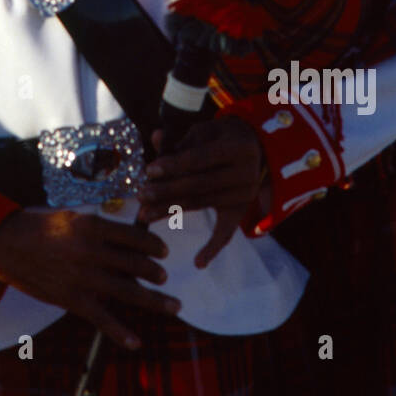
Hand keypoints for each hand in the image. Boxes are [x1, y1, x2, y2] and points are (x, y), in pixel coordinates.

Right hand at [0, 207, 179, 348]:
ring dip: (154, 300)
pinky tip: (136, 342)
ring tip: (172, 304)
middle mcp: (91, 251)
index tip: (163, 250)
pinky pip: (102, 318)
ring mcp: (83, 277)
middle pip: (136, 263)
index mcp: (92, 226)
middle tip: (163, 276)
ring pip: (128, 291)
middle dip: (155, 272)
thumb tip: (125, 239)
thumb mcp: (71, 218)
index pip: (134, 235)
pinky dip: (121, 332)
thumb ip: (97, 229)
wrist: (5, 244)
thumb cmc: (37, 227)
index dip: (153, 244)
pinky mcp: (72, 299)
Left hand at [138, 117, 267, 267]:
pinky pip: (227, 232)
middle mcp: (245, 173)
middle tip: (141, 196)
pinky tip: (198, 263)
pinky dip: (213, 248)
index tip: (149, 171)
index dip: (174, 164)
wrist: (254, 149)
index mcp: (237, 147)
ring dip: (171, 211)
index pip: (201, 158)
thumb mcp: (205, 132)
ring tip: (144, 215)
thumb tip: (156, 138)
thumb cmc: (219, 137)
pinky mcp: (241, 211)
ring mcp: (245, 194)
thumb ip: (181, 140)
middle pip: (200, 185)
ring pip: (202, 204)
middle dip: (167, 191)